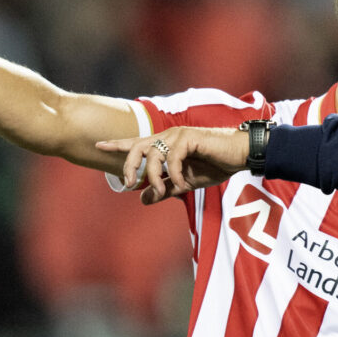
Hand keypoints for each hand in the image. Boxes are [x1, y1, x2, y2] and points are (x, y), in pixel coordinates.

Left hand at [97, 126, 248, 203]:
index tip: (99, 146)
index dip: (117, 144)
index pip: (137, 143)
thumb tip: (142, 200)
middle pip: (137, 147)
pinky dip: (174, 174)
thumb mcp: (185, 183)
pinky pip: (172, 158)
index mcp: (166, 145)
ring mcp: (178, 136)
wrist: (239, 156)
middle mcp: (168, 137)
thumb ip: (164, 190)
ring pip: (153, 154)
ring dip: (153, 176)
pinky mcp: (189, 138)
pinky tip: (181, 184)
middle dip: (129, 165)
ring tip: (163, 190)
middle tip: (127, 183)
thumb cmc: (215, 165)